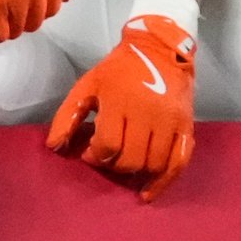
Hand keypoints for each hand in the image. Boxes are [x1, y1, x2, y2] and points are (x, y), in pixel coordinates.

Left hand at [46, 14, 195, 201]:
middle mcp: (148, 113)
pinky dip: (164, 182)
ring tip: (125, 164)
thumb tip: (54, 147)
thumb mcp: (87, 85)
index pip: (108, 146)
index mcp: (120, 101)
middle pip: (130, 159)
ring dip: (135, 173)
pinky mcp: (186, 126)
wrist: (160, 48)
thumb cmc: (118, 69)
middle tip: (108, 157)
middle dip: (114, 165)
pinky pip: (179, 163)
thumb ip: (67, 116)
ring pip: (153, 165)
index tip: (89, 153)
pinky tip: (148, 192)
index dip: (95, 156)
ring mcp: (170, 121)